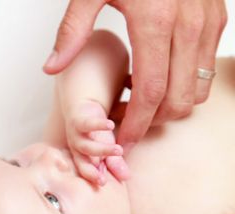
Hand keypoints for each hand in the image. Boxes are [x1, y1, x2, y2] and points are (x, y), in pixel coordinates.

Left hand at [44, 0, 227, 151]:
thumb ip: (72, 30)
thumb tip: (52, 67)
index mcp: (156, 22)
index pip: (151, 92)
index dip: (137, 124)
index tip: (123, 140)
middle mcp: (190, 25)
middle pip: (178, 99)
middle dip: (152, 122)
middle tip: (125, 126)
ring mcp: (207, 22)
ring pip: (197, 88)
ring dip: (170, 106)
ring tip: (138, 105)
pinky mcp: (215, 18)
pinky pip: (205, 67)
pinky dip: (184, 84)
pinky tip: (156, 80)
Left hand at [65, 101, 129, 185]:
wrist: (83, 109)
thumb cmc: (96, 134)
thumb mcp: (107, 149)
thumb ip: (115, 163)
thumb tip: (126, 178)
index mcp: (81, 158)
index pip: (85, 171)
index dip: (92, 177)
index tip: (103, 184)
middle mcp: (76, 148)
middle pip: (82, 161)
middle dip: (91, 170)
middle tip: (104, 178)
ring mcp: (76, 135)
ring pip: (85, 146)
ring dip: (102, 150)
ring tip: (119, 150)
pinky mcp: (79, 121)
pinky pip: (87, 124)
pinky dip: (98, 125)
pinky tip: (110, 126)